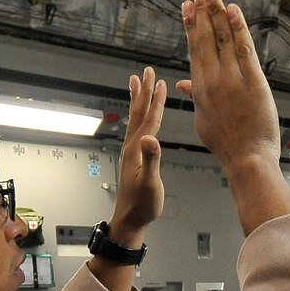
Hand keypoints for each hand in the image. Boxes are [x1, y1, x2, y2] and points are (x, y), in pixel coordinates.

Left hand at [114, 66, 165, 231]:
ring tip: (136, 82)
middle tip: (145, 71)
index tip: (159, 81)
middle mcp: (132, 146)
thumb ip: (152, 160)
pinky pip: (136, 128)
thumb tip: (150, 138)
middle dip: (143, 91)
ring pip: (135, 118)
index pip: (149, 119)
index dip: (155, 100)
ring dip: (138, 99)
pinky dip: (139, 115)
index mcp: (137, 149)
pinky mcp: (133, 157)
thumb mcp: (151, 183)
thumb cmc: (143, 205)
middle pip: (139, 112)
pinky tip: (140, 114)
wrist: (130, 219)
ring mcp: (131, 151)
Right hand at [176, 0, 279, 171]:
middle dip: (202, 10)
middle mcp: (213, 79)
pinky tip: (233, 10)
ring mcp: (232, 79)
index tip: (187, 6)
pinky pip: (245, 50)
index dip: (191, 25)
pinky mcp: (253, 82)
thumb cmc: (226, 142)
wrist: (246, 159)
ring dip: (217, 11)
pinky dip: (239, 28)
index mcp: (200, 87)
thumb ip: (194, 95)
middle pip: (206, 37)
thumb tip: (182, 84)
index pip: (194, 48)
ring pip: (223, 38)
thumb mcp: (203, 119)